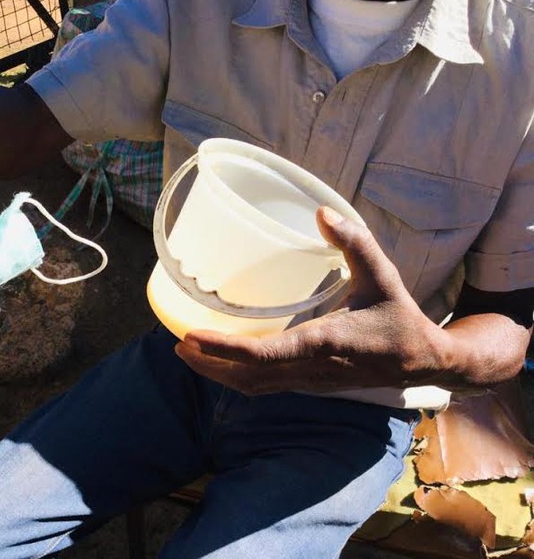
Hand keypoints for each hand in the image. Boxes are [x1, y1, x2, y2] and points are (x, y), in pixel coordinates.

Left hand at [175, 206, 451, 394]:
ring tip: (188, 353)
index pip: (264, 353)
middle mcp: (310, 368)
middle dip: (209, 364)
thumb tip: (321, 212)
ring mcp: (308, 382)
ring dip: (217, 374)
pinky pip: (264, 387)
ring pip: (252, 386)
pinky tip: (221, 362)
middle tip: (178, 342)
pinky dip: (236, 377)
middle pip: (247, 376)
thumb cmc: (398, 317)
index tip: (191, 336)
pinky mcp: (308, 385)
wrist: (422, 362)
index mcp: (324, 342)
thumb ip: (354, 243)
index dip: (224, 348)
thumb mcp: (381, 274)